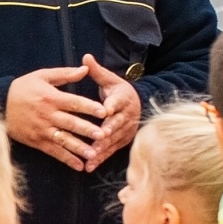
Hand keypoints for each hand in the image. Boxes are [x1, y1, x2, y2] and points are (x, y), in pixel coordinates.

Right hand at [5, 66, 107, 170]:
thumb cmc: (22, 89)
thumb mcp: (41, 76)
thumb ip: (64, 74)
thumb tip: (85, 69)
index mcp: (50, 97)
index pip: (74, 102)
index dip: (89, 107)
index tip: (104, 112)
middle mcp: (47, 115)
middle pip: (71, 123)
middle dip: (87, 130)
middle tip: (103, 135)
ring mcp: (42, 130)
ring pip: (64, 140)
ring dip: (79, 148)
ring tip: (94, 154)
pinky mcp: (37, 142)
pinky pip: (54, 152)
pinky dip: (67, 159)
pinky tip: (79, 166)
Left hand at [82, 55, 141, 171]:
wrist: (137, 105)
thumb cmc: (118, 91)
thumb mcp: (109, 79)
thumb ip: (96, 71)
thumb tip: (85, 57)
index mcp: (122, 98)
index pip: (116, 102)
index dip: (111, 106)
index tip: (105, 110)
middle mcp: (126, 115)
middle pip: (116, 124)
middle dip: (108, 131)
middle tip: (99, 137)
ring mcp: (125, 130)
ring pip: (114, 140)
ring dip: (103, 148)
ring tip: (91, 156)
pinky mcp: (122, 142)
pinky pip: (111, 151)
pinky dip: (101, 159)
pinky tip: (89, 166)